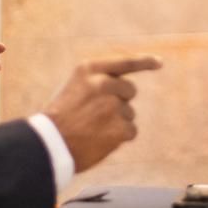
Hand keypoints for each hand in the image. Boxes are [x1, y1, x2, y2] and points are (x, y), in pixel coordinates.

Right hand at [42, 55, 162, 171]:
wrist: (48, 144)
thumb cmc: (58, 119)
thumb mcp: (73, 88)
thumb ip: (97, 83)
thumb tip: (125, 91)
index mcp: (88, 70)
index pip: (124, 62)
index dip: (144, 62)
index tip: (159, 63)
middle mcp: (103, 83)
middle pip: (130, 90)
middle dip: (121, 101)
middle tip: (99, 114)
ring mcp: (113, 105)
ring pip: (129, 113)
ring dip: (116, 122)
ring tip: (92, 130)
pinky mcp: (120, 127)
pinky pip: (131, 131)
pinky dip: (119, 138)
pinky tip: (100, 140)